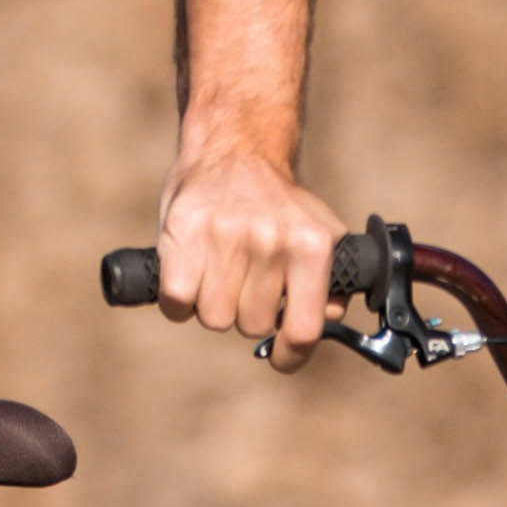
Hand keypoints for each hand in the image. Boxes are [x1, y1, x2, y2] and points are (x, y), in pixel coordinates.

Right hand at [154, 148, 352, 359]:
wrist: (233, 147)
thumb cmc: (274, 202)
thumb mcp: (316, 231)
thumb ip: (327, 278)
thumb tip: (327, 319)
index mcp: (311, 246)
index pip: (304, 329)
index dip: (292, 356)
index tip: (281, 358)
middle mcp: (271, 242)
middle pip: (252, 326)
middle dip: (246, 312)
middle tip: (245, 281)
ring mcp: (225, 239)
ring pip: (214, 318)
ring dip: (213, 304)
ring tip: (218, 271)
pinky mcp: (184, 236)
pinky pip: (178, 303)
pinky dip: (180, 299)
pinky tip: (190, 274)